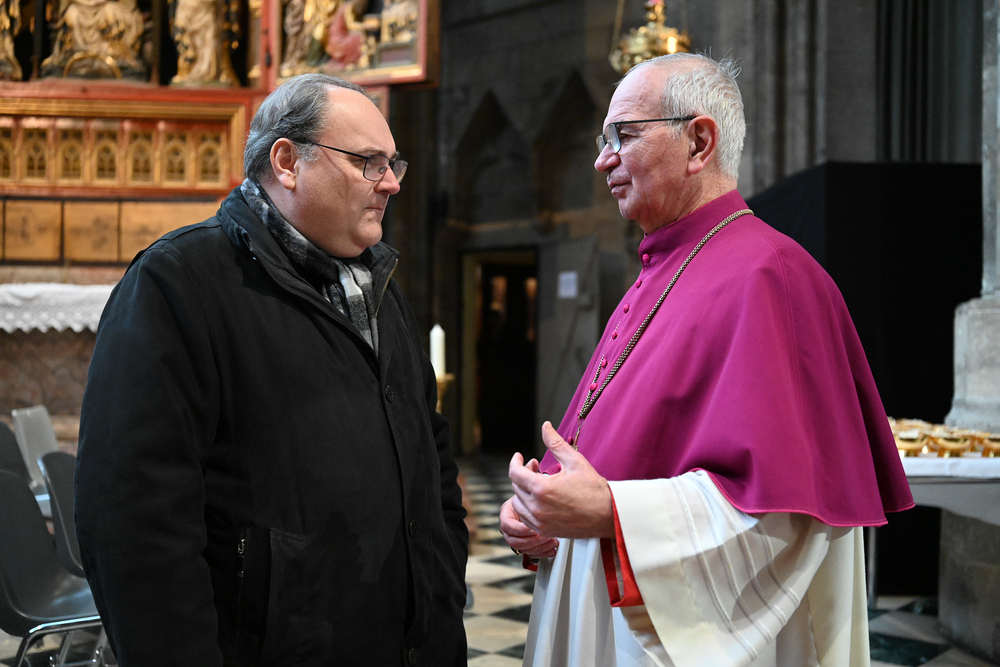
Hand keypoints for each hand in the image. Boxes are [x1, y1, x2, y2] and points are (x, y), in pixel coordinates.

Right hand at [498, 497, 558, 558]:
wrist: (539, 502)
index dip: (520, 529)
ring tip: (552, 541)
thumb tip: (533, 502)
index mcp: (506, 514)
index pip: (507, 525)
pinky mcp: (526, 546)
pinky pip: (532, 554)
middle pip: (513, 541)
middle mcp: (509, 528)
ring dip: (539, 548)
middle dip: (531, 541)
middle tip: (544, 536)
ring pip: (523, 550)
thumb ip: (527, 499)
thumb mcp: (527, 494)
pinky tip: (552, 549)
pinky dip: (543, 553)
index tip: (532, 528)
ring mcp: (516, 538)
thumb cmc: (533, 496)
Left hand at [508, 421, 614, 538]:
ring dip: (523, 492)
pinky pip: (525, 518)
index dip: (515, 461)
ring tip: (537, 484)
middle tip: (535, 467)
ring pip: (517, 504)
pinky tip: (540, 500)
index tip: (519, 457)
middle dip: (522, 474)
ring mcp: (540, 522)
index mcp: (542, 489)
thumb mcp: (575, 461)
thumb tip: (545, 427)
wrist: (608, 515)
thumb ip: (556, 443)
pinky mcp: (544, 531)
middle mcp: (537, 507)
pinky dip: (527, 508)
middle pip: (516, 487)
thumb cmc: (594, 489)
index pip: (515, 473)